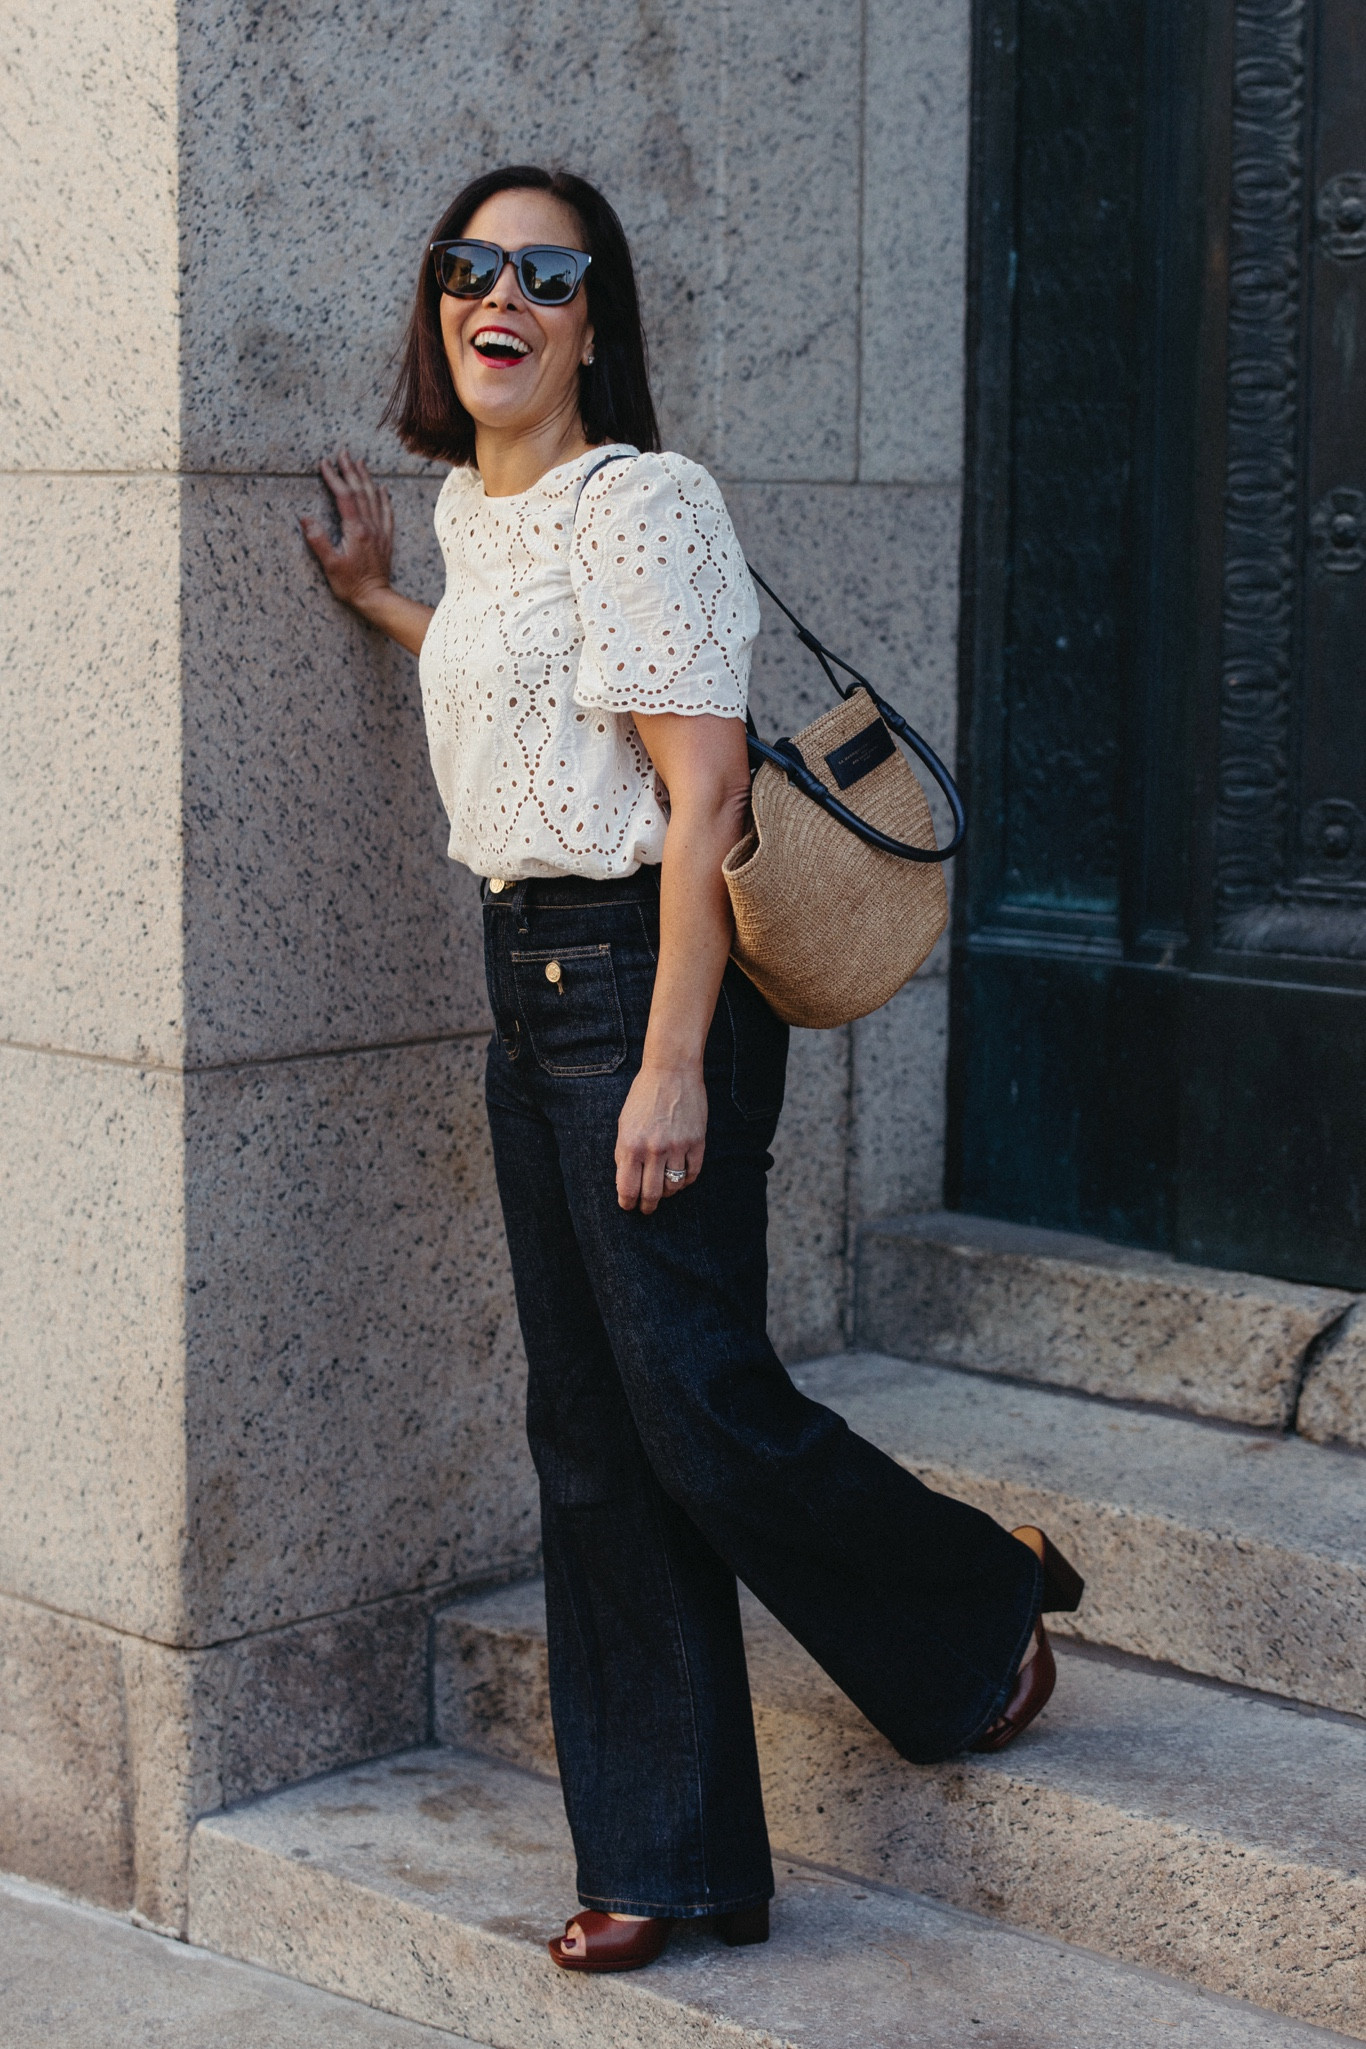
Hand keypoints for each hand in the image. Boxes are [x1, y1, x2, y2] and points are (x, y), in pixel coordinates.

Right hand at [301, 450, 394, 616]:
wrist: (376, 598)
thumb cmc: (351, 585)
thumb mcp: (330, 565)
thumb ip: (318, 541)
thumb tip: (305, 518)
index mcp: (356, 530)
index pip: (344, 496)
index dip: (334, 478)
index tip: (324, 463)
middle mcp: (370, 526)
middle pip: (360, 491)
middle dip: (350, 470)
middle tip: (343, 453)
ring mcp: (380, 532)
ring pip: (374, 498)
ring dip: (366, 478)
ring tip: (360, 462)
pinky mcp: (386, 539)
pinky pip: (387, 513)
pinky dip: (384, 498)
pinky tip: (382, 489)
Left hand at [615, 1063, 707, 1213]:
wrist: (672, 1071)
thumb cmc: (644, 1096)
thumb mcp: (624, 1123)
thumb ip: (623, 1152)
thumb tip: (625, 1180)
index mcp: (630, 1144)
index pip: (627, 1188)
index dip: (627, 1203)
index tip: (628, 1206)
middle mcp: (653, 1149)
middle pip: (651, 1194)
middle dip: (647, 1206)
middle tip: (647, 1209)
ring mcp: (677, 1146)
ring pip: (674, 1187)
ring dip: (667, 1193)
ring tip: (664, 1190)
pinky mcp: (697, 1142)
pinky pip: (692, 1173)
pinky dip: (686, 1181)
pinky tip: (680, 1178)